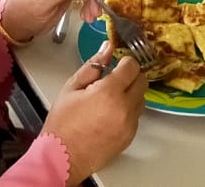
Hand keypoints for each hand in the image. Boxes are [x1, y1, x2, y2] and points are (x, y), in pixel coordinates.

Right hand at [42, 41, 145, 185]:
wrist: (62, 158)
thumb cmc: (62, 124)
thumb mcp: (72, 87)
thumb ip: (93, 65)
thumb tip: (108, 48)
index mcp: (109, 92)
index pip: (132, 66)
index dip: (124, 62)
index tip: (117, 64)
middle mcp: (124, 108)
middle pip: (142, 81)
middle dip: (130, 76)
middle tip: (114, 80)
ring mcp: (129, 124)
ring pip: (142, 99)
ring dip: (131, 94)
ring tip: (110, 99)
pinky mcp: (130, 137)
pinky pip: (136, 116)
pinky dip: (128, 111)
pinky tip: (110, 114)